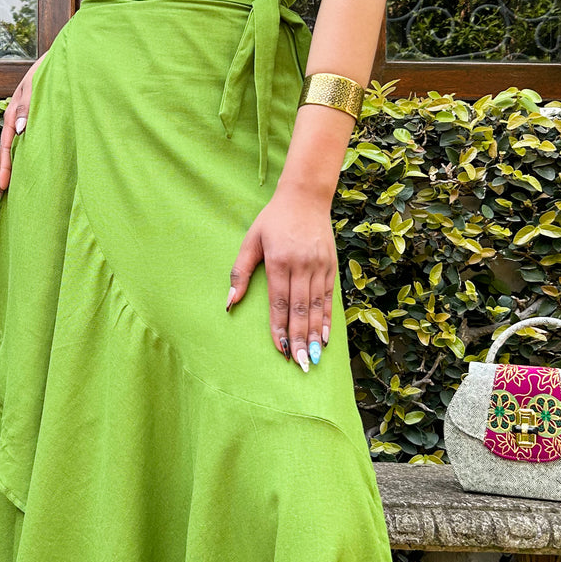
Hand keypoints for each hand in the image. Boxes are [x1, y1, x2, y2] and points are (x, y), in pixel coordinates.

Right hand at [0, 51, 47, 193]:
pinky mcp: (45, 120)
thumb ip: (27, 106)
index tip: (4, 188)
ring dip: (23, 166)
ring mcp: (32, 121)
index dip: (5, 167)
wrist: (69, 57)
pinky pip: (37, 141)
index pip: (6, 145)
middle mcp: (21, 119)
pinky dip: (35, 155)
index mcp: (14, 112)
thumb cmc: (50, 68)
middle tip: (9, 197)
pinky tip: (40, 168)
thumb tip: (20, 130)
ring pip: (24, 148)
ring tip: (23, 189)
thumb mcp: (35, 85)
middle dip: (10, 172)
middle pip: (12, 150)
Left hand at [226, 182, 336, 369]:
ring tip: (314, 357)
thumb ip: (240, 271)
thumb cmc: (272, 220)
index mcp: (279, 260)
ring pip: (316, 306)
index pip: (279, 301)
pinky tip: (327, 337)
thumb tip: (230, 301)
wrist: (306, 197)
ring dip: (315, 334)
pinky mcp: (330, 265)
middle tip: (299, 363)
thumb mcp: (251, 240)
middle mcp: (302, 265)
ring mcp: (319, 265)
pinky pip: (329, 297)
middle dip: (300, 338)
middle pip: (300, 309)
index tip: (280, 349)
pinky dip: (327, 318)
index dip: (280, 327)